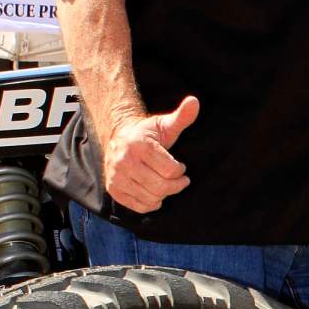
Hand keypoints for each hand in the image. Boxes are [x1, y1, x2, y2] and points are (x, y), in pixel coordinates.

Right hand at [103, 96, 199, 211]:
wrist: (117, 136)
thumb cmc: (146, 133)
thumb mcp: (164, 124)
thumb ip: (182, 116)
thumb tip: (195, 101)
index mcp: (140, 145)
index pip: (171, 170)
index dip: (181, 170)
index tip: (181, 167)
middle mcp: (125, 161)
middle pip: (161, 187)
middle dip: (176, 186)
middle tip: (180, 180)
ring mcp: (117, 176)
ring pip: (151, 198)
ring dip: (164, 195)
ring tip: (166, 185)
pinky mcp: (113, 188)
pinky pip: (138, 206)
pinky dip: (150, 204)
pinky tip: (154, 193)